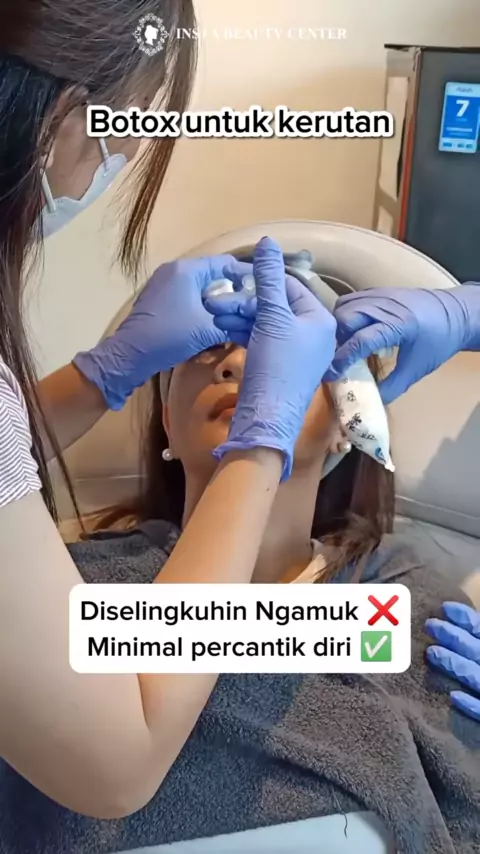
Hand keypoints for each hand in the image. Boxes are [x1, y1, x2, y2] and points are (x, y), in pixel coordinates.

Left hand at [73, 256, 250, 409]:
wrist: (130, 355)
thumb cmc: (170, 335)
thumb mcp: (208, 329)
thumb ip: (233, 321)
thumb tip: (254, 321)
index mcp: (187, 269)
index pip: (226, 264)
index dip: (248, 276)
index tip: (264, 290)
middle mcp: (175, 270)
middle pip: (214, 275)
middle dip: (234, 291)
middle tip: (252, 306)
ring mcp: (164, 284)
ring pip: (201, 288)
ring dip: (219, 301)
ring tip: (236, 316)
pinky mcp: (159, 300)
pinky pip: (189, 297)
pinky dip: (203, 307)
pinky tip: (214, 323)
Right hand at [210, 236, 336, 479]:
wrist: (266, 418)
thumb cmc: (276, 365)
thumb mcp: (272, 317)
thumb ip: (269, 278)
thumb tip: (268, 242)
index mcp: (320, 319)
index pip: (291, 286)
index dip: (261, 280)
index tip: (233, 281)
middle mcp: (313, 334)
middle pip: (276, 304)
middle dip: (244, 301)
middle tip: (215, 301)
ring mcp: (296, 352)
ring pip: (265, 322)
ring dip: (239, 315)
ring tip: (213, 313)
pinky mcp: (278, 366)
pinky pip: (261, 339)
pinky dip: (243, 332)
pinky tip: (222, 326)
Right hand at [323, 284, 478, 404]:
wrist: (458, 314)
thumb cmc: (439, 341)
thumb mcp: (417, 368)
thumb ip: (393, 386)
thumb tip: (371, 401)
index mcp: (397, 325)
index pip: (360, 340)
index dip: (342, 358)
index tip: (331, 373)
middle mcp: (386, 306)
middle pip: (346, 318)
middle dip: (336, 339)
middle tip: (336, 357)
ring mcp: (382, 295)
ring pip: (345, 306)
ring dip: (338, 325)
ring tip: (341, 344)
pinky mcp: (380, 291)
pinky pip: (352, 299)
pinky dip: (345, 313)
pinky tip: (351, 329)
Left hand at [425, 601, 479, 721]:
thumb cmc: (478, 664)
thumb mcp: (478, 649)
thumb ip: (473, 640)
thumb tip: (450, 619)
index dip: (466, 618)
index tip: (444, 607)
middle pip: (476, 650)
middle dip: (454, 636)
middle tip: (429, 625)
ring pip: (476, 677)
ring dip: (456, 664)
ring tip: (432, 653)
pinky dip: (471, 705)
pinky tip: (453, 697)